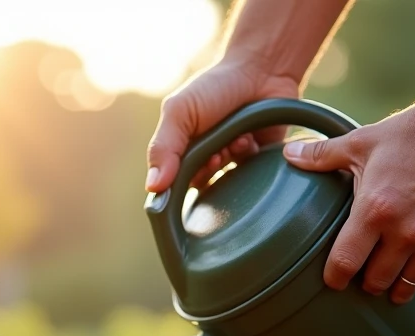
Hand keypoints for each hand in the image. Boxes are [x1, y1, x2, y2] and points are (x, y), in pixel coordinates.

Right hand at [146, 60, 300, 192]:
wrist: (263, 69)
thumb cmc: (216, 86)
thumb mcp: (179, 111)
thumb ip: (163, 147)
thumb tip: (152, 187)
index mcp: (178, 144)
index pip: (169, 179)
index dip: (178, 181)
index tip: (190, 170)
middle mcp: (201, 153)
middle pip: (197, 182)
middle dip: (207, 169)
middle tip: (216, 154)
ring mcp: (228, 157)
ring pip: (223, 181)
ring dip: (229, 161)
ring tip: (238, 139)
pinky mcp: (253, 158)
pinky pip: (249, 175)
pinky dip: (249, 159)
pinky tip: (251, 139)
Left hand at [282, 98, 414, 302]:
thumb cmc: (411, 133)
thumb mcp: (360, 142)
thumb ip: (322, 155)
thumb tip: (288, 155)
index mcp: (375, 211)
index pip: (345, 264)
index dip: (334, 277)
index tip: (332, 278)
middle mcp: (405, 232)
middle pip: (375, 282)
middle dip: (364, 281)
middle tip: (360, 272)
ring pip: (407, 286)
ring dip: (394, 285)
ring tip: (386, 276)